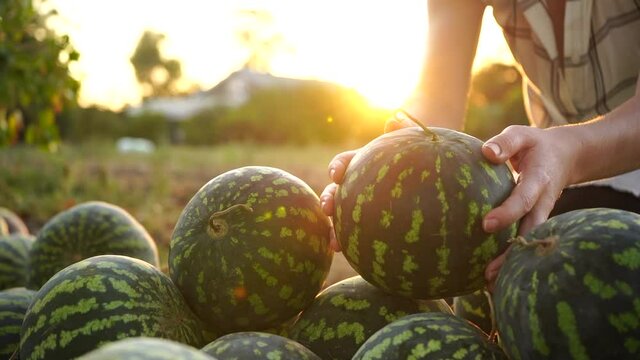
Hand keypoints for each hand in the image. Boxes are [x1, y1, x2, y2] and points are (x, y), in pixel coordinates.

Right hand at [320, 112, 417, 251]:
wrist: (429, 163)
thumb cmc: (419, 148)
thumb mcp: (413, 137)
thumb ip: (403, 130)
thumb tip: (393, 120)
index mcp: (365, 162)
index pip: (346, 162)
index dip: (339, 167)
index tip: (337, 174)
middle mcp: (359, 183)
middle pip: (337, 192)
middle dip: (329, 200)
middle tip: (327, 210)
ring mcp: (363, 203)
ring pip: (344, 217)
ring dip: (336, 230)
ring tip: (335, 245)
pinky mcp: (372, 222)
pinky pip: (361, 234)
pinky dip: (355, 245)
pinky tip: (358, 259)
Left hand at [482, 125, 577, 288]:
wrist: (566, 156)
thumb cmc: (535, 145)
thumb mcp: (522, 135)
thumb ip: (505, 143)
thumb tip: (486, 153)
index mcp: (539, 180)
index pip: (523, 200)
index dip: (507, 213)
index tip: (486, 225)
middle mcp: (543, 203)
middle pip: (528, 233)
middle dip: (511, 254)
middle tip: (489, 274)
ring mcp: (541, 215)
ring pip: (528, 243)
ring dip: (511, 264)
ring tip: (488, 285)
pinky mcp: (535, 222)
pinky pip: (524, 242)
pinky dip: (511, 259)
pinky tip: (491, 278)